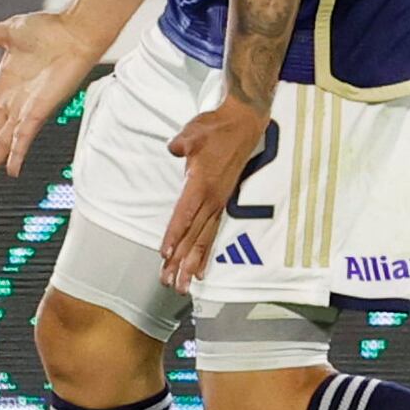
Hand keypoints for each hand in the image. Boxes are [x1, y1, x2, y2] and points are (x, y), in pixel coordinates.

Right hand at [0, 11, 107, 186]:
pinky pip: (25, 136)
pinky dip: (17, 152)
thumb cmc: (50, 29)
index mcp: (4, 83)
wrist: (75, 30)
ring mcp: (27, 107)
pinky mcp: (40, 110)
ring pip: (4, 141)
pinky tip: (12, 169)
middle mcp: (14, 100)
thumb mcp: (12, 30)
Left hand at [161, 96, 269, 291]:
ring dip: (191, 264)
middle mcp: (211, 200)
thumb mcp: (194, 133)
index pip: (184, 215)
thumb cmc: (216, 128)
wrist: (243, 124)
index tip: (165, 255)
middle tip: (170, 283)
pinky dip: (205, 253)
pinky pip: (212, 233)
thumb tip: (174, 148)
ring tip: (182, 285)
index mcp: (201, 185)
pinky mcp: (222, 203)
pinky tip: (200, 270)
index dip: (174, 235)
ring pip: (202, 240)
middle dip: (180, 261)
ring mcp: (218, 203)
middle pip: (193, 236)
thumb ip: (183, 144)